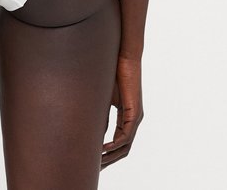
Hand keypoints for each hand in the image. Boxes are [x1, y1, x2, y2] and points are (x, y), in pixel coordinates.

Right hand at [101, 55, 143, 169]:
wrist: (124, 57)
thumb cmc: (113, 72)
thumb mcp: (103, 97)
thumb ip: (100, 113)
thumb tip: (91, 131)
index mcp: (126, 116)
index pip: (118, 142)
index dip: (107, 153)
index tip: (94, 159)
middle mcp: (133, 120)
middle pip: (123, 149)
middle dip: (109, 160)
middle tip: (96, 168)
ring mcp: (135, 117)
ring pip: (125, 145)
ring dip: (111, 156)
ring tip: (98, 163)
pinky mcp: (135, 112)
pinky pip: (126, 135)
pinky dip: (115, 144)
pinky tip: (104, 149)